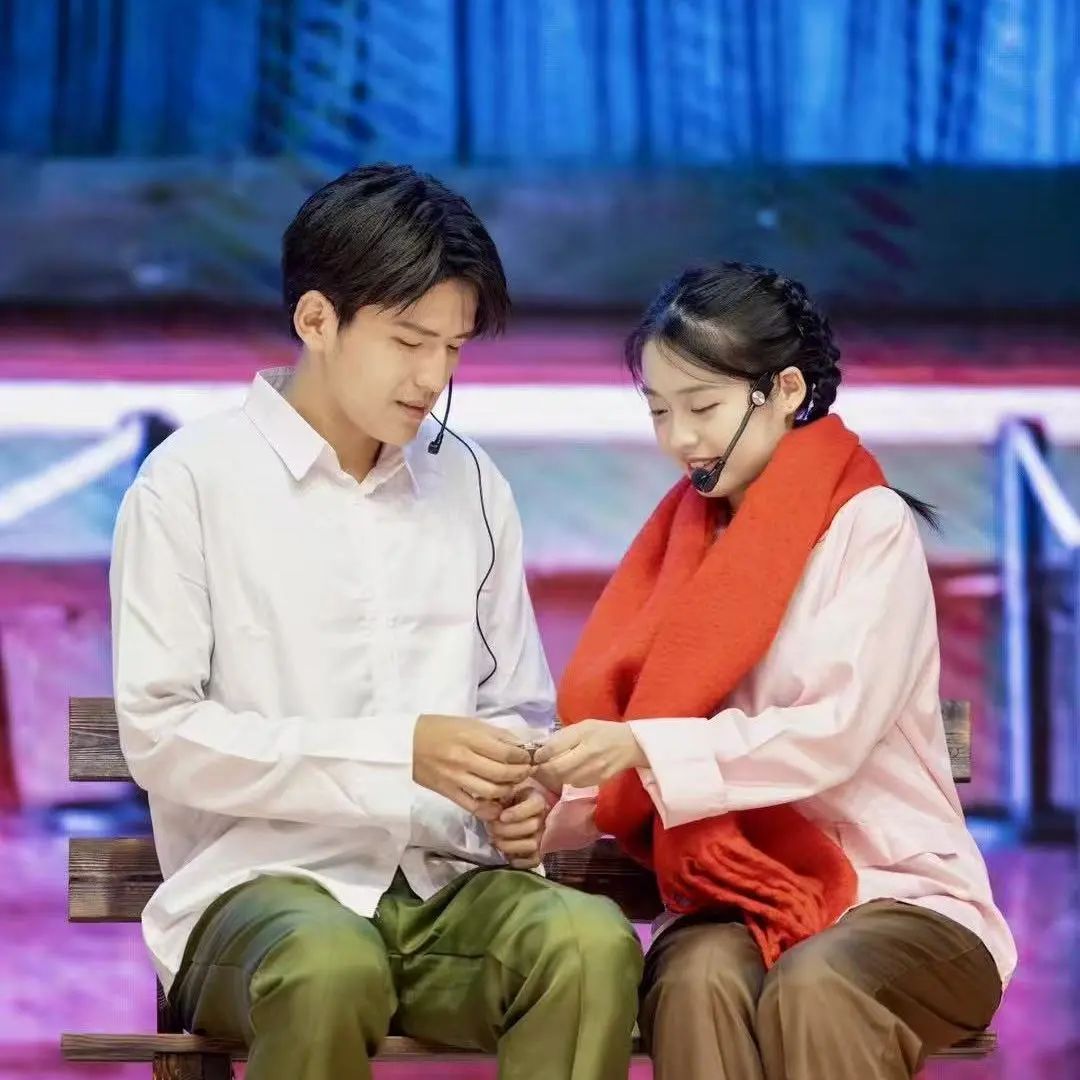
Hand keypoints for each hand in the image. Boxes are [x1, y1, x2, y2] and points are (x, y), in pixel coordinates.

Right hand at [413, 714, 532, 819]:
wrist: (406, 743)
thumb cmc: (440, 728)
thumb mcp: (469, 723)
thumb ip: (495, 735)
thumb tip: (521, 747)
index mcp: (469, 738)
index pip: (506, 752)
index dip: (523, 757)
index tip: (528, 757)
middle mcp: (463, 759)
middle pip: (502, 773)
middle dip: (520, 774)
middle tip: (526, 772)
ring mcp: (455, 778)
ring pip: (491, 791)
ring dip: (508, 790)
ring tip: (513, 784)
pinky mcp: (448, 793)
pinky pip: (474, 806)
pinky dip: (490, 808)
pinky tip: (498, 804)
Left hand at [485, 784, 549, 868]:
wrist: (505, 815)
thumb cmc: (502, 802)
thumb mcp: (497, 796)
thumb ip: (489, 803)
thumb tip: (488, 813)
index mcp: (536, 799)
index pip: (535, 804)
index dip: (518, 812)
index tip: (501, 817)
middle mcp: (544, 817)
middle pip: (533, 826)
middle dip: (508, 830)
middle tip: (491, 828)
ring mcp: (543, 836)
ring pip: (533, 844)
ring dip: (510, 846)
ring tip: (495, 841)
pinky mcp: (539, 852)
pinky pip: (534, 860)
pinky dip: (519, 861)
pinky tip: (506, 856)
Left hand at [532, 720, 646, 787]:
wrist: (630, 744)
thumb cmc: (603, 731)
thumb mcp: (582, 726)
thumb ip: (562, 737)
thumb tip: (541, 750)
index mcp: (583, 736)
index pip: (554, 749)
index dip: (540, 755)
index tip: (535, 757)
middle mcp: (589, 755)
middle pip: (557, 769)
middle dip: (544, 770)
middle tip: (539, 767)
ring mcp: (594, 771)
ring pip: (564, 780)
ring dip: (554, 777)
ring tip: (552, 770)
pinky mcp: (598, 782)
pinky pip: (575, 784)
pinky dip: (567, 780)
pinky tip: (568, 774)